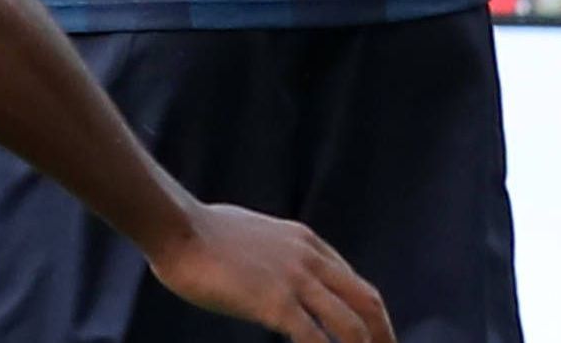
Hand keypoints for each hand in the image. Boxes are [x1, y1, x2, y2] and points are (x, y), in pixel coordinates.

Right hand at [145, 203, 395, 342]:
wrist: (177, 229)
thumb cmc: (201, 232)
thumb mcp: (255, 234)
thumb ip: (274, 253)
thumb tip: (269, 270)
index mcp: (306, 241)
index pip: (353, 282)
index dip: (368, 313)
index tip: (372, 336)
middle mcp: (309, 258)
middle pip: (366, 301)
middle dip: (382, 335)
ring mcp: (294, 279)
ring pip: (350, 324)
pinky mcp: (275, 302)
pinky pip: (314, 339)